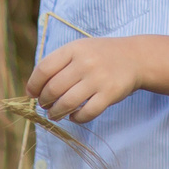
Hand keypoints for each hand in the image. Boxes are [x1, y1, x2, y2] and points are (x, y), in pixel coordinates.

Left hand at [27, 36, 150, 123]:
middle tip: (45, 105)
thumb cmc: (100, 55)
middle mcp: (85, 62)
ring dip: (55, 113)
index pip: (44, 69)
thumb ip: (58, 64)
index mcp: (74, 49)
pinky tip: (74, 116)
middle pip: (53, 89)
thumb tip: (34, 89)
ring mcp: (98, 79)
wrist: (135, 57)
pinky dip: (76, 118)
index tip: (32, 93)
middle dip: (44, 101)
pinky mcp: (109, 94)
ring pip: (66, 103)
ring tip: (54, 114)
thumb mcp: (79, 49)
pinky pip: (86, 113)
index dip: (33, 85)